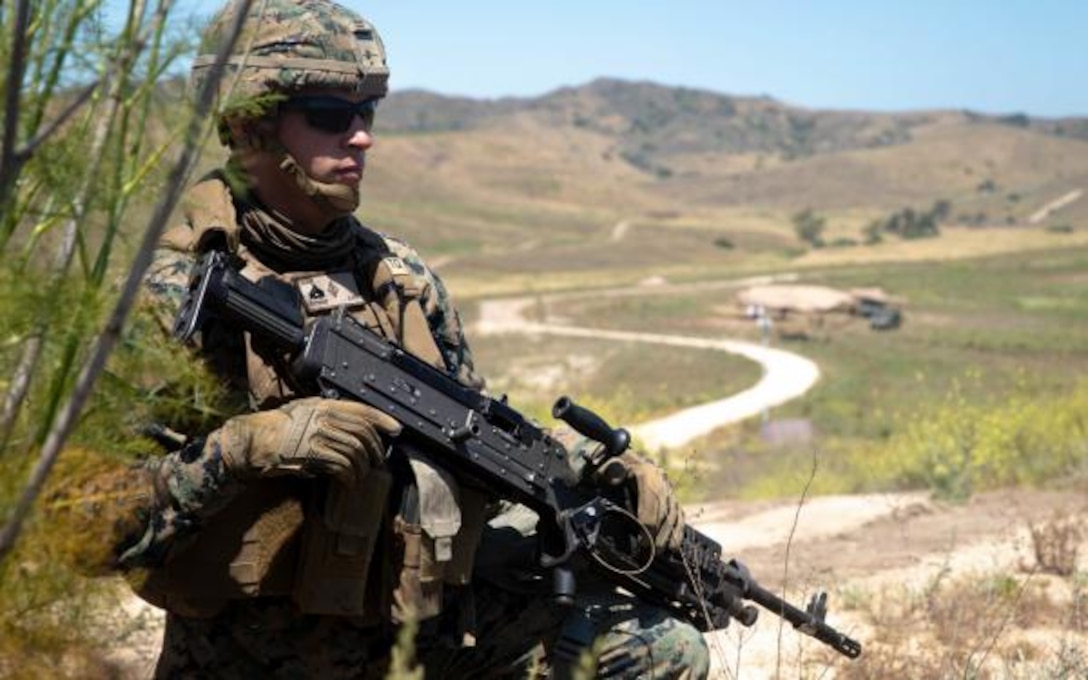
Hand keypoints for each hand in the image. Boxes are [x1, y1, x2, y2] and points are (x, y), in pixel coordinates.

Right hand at [218, 397, 401, 483]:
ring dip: (362, 467)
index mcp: (323, 405)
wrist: (254, 441)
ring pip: (354, 452)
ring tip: (361, 475)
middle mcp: (322, 417)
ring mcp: (317, 435)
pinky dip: (349, 477)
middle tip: (377, 460)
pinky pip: (341, 466)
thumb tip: (356, 426)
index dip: (382, 419)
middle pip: (362, 433)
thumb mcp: (305, 410)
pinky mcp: (311, 455)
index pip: (361, 410)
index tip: (396, 429)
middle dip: (374, 448)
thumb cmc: (278, 427)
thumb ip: (328, 414)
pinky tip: (349, 482)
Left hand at [597, 451, 684, 551]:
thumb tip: (615, 479)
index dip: (648, 522)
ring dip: (669, 536)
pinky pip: (679, 516)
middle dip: (659, 534)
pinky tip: (673, 546)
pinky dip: (678, 531)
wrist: (621, 460)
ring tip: (660, 553)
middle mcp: (662, 481)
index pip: (652, 500)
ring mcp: (669, 490)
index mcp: (647, 473)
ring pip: (674, 516)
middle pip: (665, 511)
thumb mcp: (607, 466)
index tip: (642, 541)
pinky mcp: (672, 499)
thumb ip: (610, 471)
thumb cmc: (611, 467)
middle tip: (650, 553)